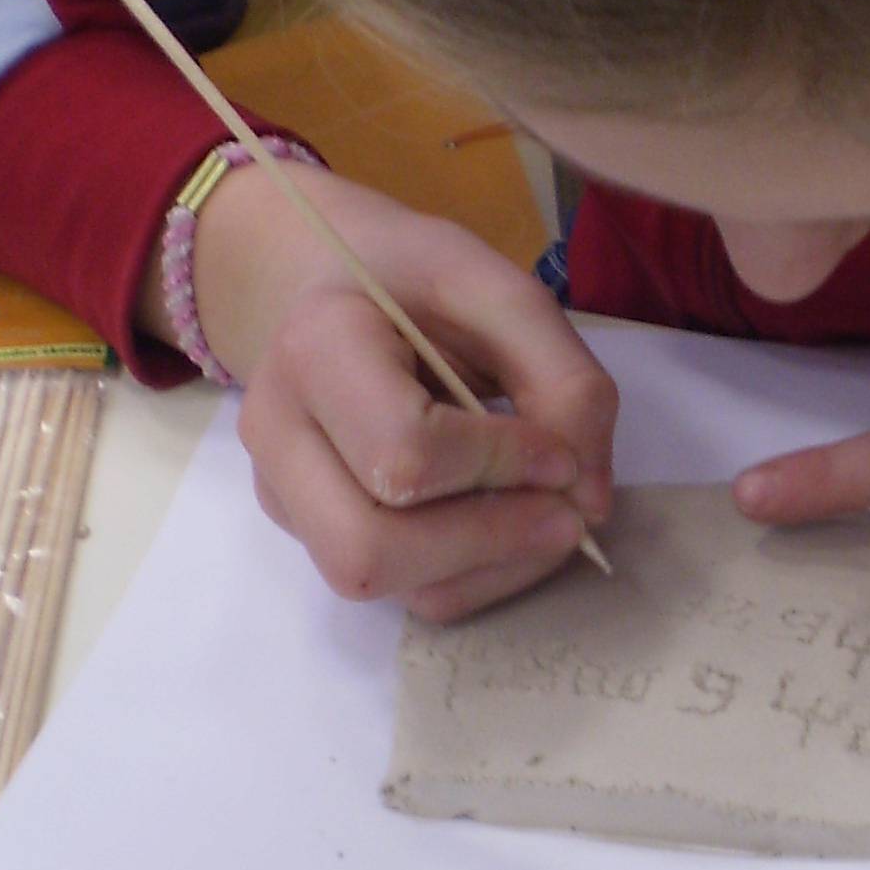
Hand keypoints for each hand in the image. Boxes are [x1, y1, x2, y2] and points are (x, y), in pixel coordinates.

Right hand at [155, 163, 617, 620]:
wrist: (323, 285)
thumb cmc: (411, 278)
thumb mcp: (498, 289)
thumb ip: (563, 379)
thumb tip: (590, 498)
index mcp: (316, 349)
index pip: (404, 452)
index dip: (501, 465)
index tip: (564, 454)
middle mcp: (278, 432)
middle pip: (368, 547)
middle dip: (488, 541)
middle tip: (568, 515)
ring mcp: (282, 491)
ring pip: (381, 583)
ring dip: (487, 568)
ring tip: (548, 520)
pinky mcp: (308, 530)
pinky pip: (395, 590)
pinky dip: (472, 577)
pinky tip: (509, 530)